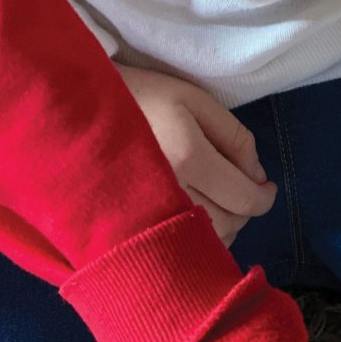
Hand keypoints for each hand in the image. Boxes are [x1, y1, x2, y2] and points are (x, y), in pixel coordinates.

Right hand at [117, 64, 275, 243]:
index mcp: (188, 155)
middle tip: (242, 189)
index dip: (264, 198)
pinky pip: (179, 246)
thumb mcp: (192, 99)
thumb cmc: (137, 94)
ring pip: (205, 241)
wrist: (73, 108)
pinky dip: (196, 235)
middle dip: (244, 210)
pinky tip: (194, 215)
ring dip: (223, 225)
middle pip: (229, 224)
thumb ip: (234, 136)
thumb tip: (257, 176)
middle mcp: (169, 192)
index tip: (267, 188)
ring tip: (219, 201)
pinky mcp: (133, 226)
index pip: (244, 199)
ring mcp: (148, 214)